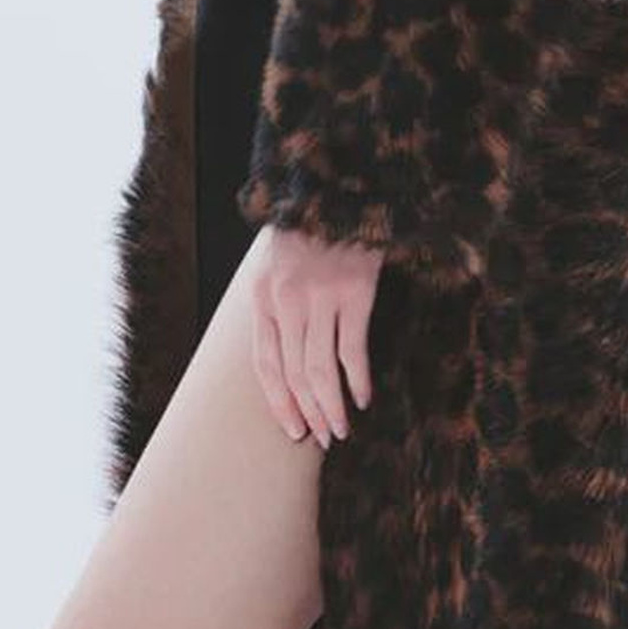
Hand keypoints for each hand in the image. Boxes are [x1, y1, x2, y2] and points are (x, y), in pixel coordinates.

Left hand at [249, 224, 382, 448]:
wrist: (340, 191)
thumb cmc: (309, 233)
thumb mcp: (277, 265)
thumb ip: (276, 304)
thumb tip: (285, 358)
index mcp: (262, 295)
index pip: (265, 363)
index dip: (279, 402)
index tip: (293, 429)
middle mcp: (287, 299)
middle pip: (294, 372)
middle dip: (308, 411)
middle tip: (323, 437)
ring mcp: (320, 296)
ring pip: (321, 369)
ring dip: (332, 406)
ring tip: (341, 428)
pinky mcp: (354, 291)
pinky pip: (352, 349)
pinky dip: (358, 380)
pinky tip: (364, 397)